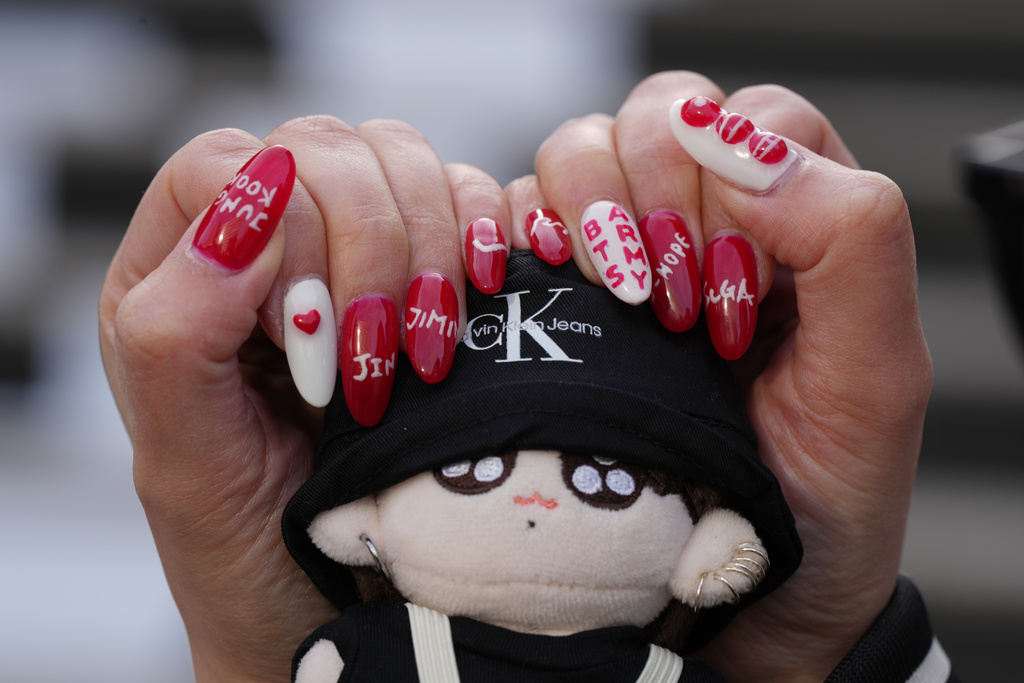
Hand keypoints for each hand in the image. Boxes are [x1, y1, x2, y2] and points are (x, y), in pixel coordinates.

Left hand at [99, 117, 509, 681]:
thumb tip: (250, 205)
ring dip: (430, 244)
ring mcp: (352, 251)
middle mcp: (264, 247)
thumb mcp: (185, 454)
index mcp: (178, 274)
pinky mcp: (429, 270)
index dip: (283, 228)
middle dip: (367, 248)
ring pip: (401, 157)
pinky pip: (469, 197)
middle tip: (373, 361)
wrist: (332, 603)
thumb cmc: (246, 538)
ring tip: (427, 354)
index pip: (224, 165)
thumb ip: (177, 329)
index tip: (308, 335)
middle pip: (324, 150)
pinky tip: (484, 290)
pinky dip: (485, 231)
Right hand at [509, 71, 931, 680]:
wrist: (736, 590)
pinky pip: (513, 210)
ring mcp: (626, 246)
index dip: (729, 188)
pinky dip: (513, 234)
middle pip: (657, 114)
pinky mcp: (559, 286)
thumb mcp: (875, 375)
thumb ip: (854, 241)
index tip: (727, 298)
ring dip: (580, 211)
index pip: (754, 120)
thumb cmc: (816, 491)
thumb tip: (752, 155)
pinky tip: (532, 289)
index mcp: (802, 217)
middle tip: (665, 306)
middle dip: (648, 194)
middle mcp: (711, 216)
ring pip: (577, 148)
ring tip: (614, 309)